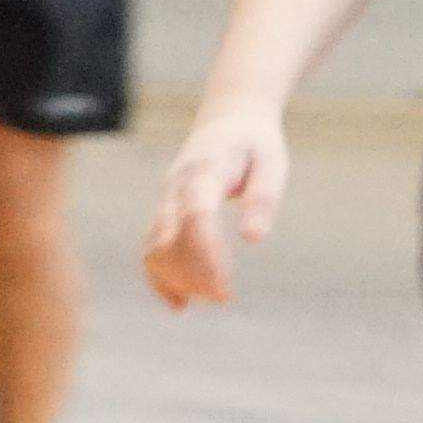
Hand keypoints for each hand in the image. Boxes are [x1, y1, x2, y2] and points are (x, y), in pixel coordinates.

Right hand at [145, 102, 287, 309]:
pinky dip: (159, 278)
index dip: (207, 256)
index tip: (225, 289)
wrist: (228, 119)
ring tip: (209, 298)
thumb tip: (253, 240)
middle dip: (193, 275)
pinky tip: (180, 304)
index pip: (197, 217)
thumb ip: (263, 199)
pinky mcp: (163, 212)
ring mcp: (165, 200)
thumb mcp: (271, 163)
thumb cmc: (255, 144)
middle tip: (224, 298)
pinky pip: (151, 248)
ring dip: (176, 280)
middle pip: (170, 239)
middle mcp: (176, 187)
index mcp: (205, 171)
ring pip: (155, 247)